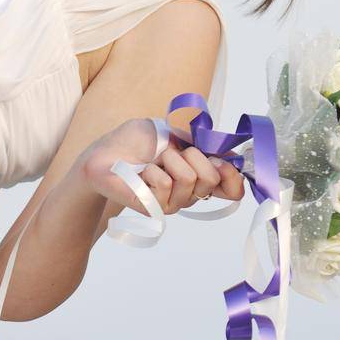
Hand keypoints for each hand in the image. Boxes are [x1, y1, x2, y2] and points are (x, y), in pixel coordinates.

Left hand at [80, 118, 244, 216]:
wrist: (106, 152)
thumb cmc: (138, 141)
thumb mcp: (175, 130)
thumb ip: (202, 140)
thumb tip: (230, 152)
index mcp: (199, 176)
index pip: (232, 190)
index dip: (233, 176)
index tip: (222, 161)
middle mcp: (190, 193)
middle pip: (212, 178)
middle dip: (192, 154)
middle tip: (171, 153)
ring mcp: (172, 203)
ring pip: (189, 178)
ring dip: (169, 159)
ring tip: (153, 161)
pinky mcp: (153, 209)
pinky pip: (165, 184)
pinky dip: (150, 169)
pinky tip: (140, 173)